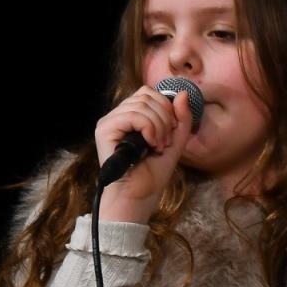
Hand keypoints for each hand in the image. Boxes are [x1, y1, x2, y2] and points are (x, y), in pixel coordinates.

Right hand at [96, 86, 194, 222]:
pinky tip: (150, 144)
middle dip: (165, 118)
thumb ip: (182, 118)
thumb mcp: (176, 140)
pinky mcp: (104, 130)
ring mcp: (109, 122)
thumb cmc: (154, 171)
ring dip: (159, 126)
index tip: (172, 130)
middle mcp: (117, 116)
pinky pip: (132, 116)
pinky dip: (149, 128)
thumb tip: (182, 92)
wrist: (141, 193)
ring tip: (159, 146)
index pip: (149, 93)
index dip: (166, 107)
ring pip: (141, 104)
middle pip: (147, 96)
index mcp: (131, 115)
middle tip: (166, 141)